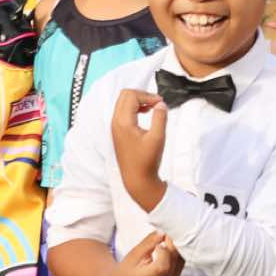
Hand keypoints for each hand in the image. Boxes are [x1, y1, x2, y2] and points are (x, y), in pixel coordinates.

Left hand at [111, 89, 167, 211]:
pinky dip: (134, 108)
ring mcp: (115, 127)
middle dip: (142, 95)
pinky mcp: (118, 131)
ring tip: (152, 107)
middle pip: (124, 95)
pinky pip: (123, 111)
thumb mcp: (158, 137)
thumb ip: (160, 117)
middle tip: (157, 102)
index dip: (148, 96)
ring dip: (138, 101)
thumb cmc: (147, 161)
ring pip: (123, 102)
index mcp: (123, 122)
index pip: (131, 96)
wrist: (137, 179)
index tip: (161, 103)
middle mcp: (115, 122)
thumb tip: (160, 103)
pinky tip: (145, 114)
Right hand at [113, 231, 181, 275]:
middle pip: (175, 260)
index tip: (159, 240)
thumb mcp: (133, 256)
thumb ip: (148, 244)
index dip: (163, 250)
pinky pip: (181, 264)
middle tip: (166, 232)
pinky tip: (170, 245)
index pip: (163, 265)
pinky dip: (177, 253)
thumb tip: (162, 232)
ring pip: (181, 260)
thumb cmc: (126, 272)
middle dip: (173, 243)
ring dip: (177, 247)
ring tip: (167, 237)